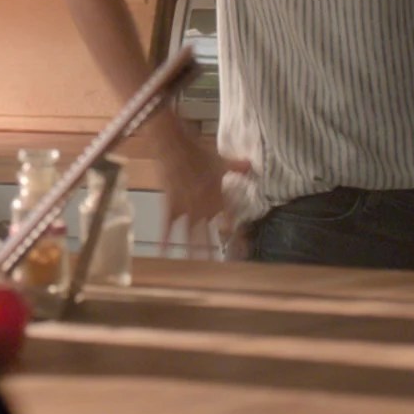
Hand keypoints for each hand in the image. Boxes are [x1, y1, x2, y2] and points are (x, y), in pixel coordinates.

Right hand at [157, 129, 251, 255]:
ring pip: (192, 234)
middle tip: (223, 268)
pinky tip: (163, 252)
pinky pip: (167, 226)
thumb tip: (251, 165)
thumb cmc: (198, 151)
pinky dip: (164, 239)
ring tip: (199, 267)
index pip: (230, 219)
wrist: (174, 146)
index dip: (238, 234)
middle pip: (212, 232)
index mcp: (217, 196)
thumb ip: (236, 166)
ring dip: (196, 251)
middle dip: (218, 249)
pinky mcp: (170, 206)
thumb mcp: (220, 159)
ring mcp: (186, 208)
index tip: (244, 249)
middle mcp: (203, 206)